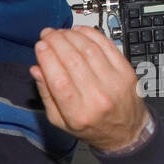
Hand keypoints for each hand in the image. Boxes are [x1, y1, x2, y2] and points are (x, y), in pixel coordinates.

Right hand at [30, 27, 151, 152]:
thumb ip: (46, 95)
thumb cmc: (91, 127)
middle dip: (57, 42)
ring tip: (61, 32)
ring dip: (72, 36)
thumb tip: (36, 69)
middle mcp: (98, 98)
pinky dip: (91, 34)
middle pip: (73, 61)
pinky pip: (107, 46)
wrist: (125, 132)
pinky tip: (79, 31)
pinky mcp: (126, 72)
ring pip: (89, 50)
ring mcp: (114, 83)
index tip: (40, 46)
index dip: (47, 58)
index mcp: (78, 114)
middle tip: (47, 34)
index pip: (58, 80)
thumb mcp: (60, 121)